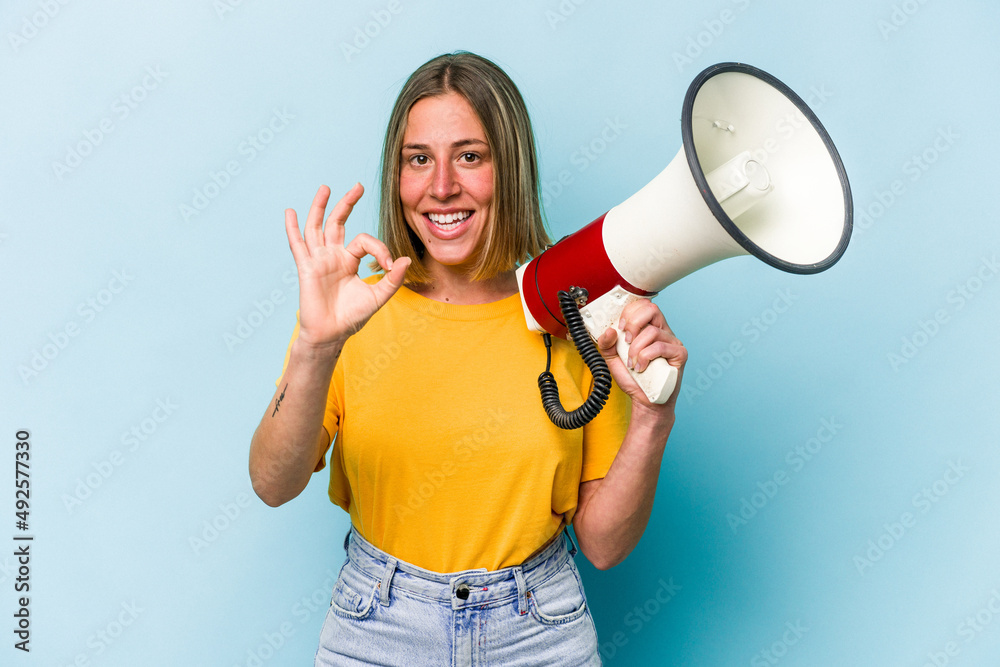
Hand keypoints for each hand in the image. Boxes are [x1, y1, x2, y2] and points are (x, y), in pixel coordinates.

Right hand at [285, 184, 409, 347]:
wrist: (331, 334)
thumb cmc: (352, 317)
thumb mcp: (378, 296)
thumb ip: (392, 279)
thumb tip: (405, 260)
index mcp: (349, 260)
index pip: (364, 241)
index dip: (379, 248)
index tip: (387, 265)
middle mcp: (333, 256)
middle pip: (338, 223)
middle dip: (347, 203)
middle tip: (358, 186)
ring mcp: (318, 260)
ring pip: (317, 227)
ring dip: (320, 207)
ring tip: (326, 188)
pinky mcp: (307, 268)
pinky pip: (298, 245)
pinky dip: (293, 229)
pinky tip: (290, 212)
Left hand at [596, 299, 686, 412]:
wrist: (644, 401)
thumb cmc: (633, 379)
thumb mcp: (613, 359)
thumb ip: (606, 344)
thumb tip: (609, 330)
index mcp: (648, 329)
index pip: (642, 306)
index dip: (629, 313)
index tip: (619, 328)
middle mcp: (662, 332)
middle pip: (652, 309)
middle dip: (633, 323)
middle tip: (626, 341)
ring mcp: (673, 342)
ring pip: (652, 331)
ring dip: (636, 348)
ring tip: (633, 363)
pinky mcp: (680, 354)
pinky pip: (661, 347)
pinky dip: (646, 357)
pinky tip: (640, 368)